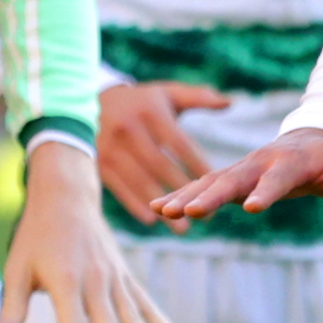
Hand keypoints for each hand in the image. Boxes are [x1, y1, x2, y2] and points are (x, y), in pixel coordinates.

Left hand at [1, 136, 175, 322]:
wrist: (67, 195)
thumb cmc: (36, 234)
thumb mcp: (16, 265)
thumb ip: (12, 301)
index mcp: (65, 282)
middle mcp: (94, 281)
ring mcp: (113, 277)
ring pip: (132, 319)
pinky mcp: (124, 273)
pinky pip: (144, 301)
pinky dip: (158, 321)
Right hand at [94, 78, 232, 227]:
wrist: (92, 99)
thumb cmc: (144, 101)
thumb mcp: (169, 93)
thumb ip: (199, 98)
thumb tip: (230, 103)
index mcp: (151, 113)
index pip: (180, 144)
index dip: (198, 165)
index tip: (218, 185)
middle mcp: (129, 130)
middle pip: (160, 166)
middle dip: (183, 192)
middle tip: (207, 216)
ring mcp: (110, 147)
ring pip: (140, 181)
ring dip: (162, 207)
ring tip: (183, 229)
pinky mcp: (99, 163)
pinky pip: (119, 188)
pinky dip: (135, 205)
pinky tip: (153, 220)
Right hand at [159, 122, 322, 227]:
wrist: (318, 136)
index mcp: (291, 160)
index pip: (278, 178)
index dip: (266, 192)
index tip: (250, 207)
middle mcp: (261, 161)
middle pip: (233, 178)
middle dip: (211, 195)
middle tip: (189, 210)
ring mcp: (244, 167)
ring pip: (211, 181)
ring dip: (187, 195)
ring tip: (163, 211)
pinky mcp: (233, 175)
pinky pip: (205, 185)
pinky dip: (183, 194)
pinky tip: (159, 208)